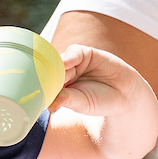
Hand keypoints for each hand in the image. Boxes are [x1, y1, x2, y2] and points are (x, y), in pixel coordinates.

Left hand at [49, 43, 157, 158]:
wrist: (125, 92)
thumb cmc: (100, 100)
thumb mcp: (82, 104)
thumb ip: (67, 100)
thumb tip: (50, 106)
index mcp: (58, 87)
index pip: (43, 84)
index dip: (38, 85)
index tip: (33, 91)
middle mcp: (63, 74)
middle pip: (48, 70)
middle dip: (46, 75)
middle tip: (43, 82)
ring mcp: (73, 62)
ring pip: (59, 61)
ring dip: (56, 66)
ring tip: (59, 77)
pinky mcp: (84, 53)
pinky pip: (73, 52)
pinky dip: (69, 56)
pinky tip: (67, 63)